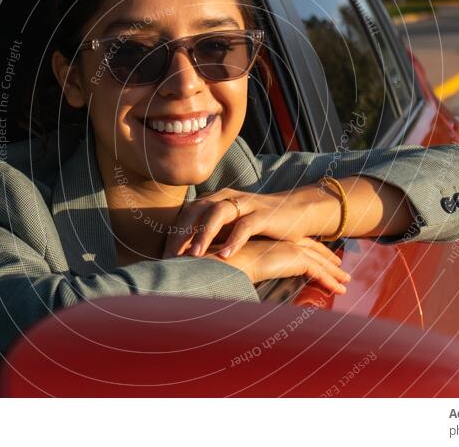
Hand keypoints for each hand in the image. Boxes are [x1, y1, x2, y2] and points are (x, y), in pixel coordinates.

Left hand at [164, 185, 340, 258]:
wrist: (295, 212)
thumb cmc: (258, 224)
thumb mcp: (229, 229)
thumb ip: (211, 238)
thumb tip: (185, 261)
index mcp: (215, 200)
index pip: (187, 214)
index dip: (173, 234)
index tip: (163, 257)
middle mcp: (227, 197)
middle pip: (196, 210)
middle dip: (181, 234)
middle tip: (170, 257)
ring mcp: (245, 204)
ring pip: (218, 213)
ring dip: (203, 234)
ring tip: (194, 256)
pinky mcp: (264, 214)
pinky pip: (246, 224)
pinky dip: (234, 239)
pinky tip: (225, 255)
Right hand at [207, 237, 349, 293]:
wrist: (230, 259)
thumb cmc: (230, 262)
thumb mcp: (246, 261)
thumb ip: (255, 265)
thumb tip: (253, 275)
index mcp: (276, 239)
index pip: (300, 244)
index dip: (313, 250)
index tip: (323, 257)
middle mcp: (286, 242)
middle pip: (314, 250)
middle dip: (328, 259)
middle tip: (341, 268)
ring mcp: (292, 249)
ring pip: (320, 262)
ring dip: (334, 273)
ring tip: (345, 282)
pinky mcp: (296, 259)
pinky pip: (318, 273)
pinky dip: (331, 282)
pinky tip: (340, 291)